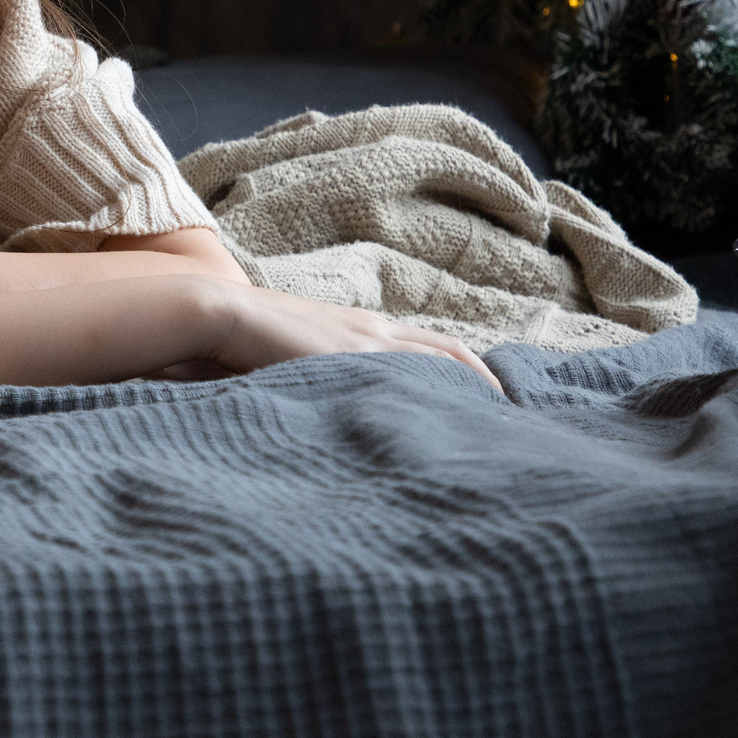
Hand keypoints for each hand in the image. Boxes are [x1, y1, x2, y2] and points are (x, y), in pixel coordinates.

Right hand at [201, 283, 502, 394]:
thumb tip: (339, 400)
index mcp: (364, 328)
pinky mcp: (350, 356)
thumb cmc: (247, 341)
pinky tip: (456, 421)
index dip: (469, 371)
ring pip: (438, 362)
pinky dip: (439, 393)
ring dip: (472, 389)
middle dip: (486, 382)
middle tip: (515, 417)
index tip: (491, 399)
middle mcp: (374, 331)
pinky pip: (410, 374)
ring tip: (499, 423)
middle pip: (450, 352)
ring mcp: (365, 342)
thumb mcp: (298, 355)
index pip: (433, 347)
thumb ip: (325, 371)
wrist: (222, 315)